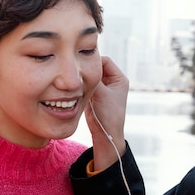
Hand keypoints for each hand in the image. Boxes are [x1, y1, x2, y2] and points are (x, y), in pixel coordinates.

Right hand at [86, 56, 128, 170]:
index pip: (105, 60)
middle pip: (97, 67)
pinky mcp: (95, 95)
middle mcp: (113, 81)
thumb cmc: (108, 114)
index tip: (81, 64)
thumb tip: (82, 65)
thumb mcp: (101, 93)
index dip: (93, 61)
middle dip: (87, 69)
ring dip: (83, 78)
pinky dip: (81, 85)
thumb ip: (93, 78)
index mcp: (119, 79)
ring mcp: (104, 88)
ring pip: (90, 76)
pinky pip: (86, 84)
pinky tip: (75, 88)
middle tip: (76, 71)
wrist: (105, 133)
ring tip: (76, 80)